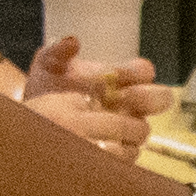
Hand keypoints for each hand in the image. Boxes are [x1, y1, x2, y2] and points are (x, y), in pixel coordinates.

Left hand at [16, 34, 157, 154]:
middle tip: (121, 99)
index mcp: (124, 75)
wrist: (34, 117)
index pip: (145, 70)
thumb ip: (58, 51)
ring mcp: (128, 128)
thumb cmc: (49, 86)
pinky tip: (94, 144)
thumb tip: (71, 41)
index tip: (117, 76)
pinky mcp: (119, 151)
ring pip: (143, 129)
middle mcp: (132, 101)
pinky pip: (129, 153)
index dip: (136, 72)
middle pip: (160, 98)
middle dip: (145, 98)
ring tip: (103, 125)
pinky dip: (116, 149)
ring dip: (128, 127)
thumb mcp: (49, 65)